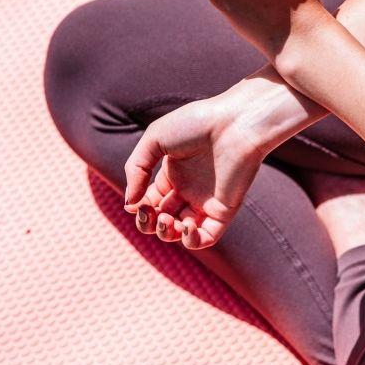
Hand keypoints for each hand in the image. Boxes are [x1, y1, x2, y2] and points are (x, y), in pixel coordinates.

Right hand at [122, 91, 266, 247]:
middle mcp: (189, 189)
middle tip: (148, 213)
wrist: (235, 123)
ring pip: (181, 233)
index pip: (150, 201)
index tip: (135, 203)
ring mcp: (206, 201)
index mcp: (174, 172)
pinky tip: (186, 227)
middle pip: (162, 219)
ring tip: (165, 219)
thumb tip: (129, 204)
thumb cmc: (196, 124)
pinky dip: (193, 241)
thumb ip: (136, 169)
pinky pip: (207, 237)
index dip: (139, 207)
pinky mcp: (224, 210)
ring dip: (166, 233)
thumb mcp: (155, 138)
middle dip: (148, 223)